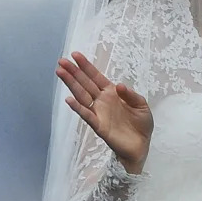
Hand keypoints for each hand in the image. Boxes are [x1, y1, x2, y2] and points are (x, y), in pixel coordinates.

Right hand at [56, 51, 152, 173]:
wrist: (141, 146)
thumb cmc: (141, 124)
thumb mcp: (141, 105)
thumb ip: (131, 95)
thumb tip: (119, 85)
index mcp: (111, 93)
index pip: (96, 77)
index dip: (86, 66)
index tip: (75, 55)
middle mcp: (102, 100)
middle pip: (84, 83)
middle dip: (73, 72)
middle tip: (61, 61)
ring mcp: (98, 112)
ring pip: (81, 95)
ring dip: (71, 84)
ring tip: (61, 73)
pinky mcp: (99, 126)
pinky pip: (86, 115)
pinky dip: (78, 107)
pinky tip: (68, 99)